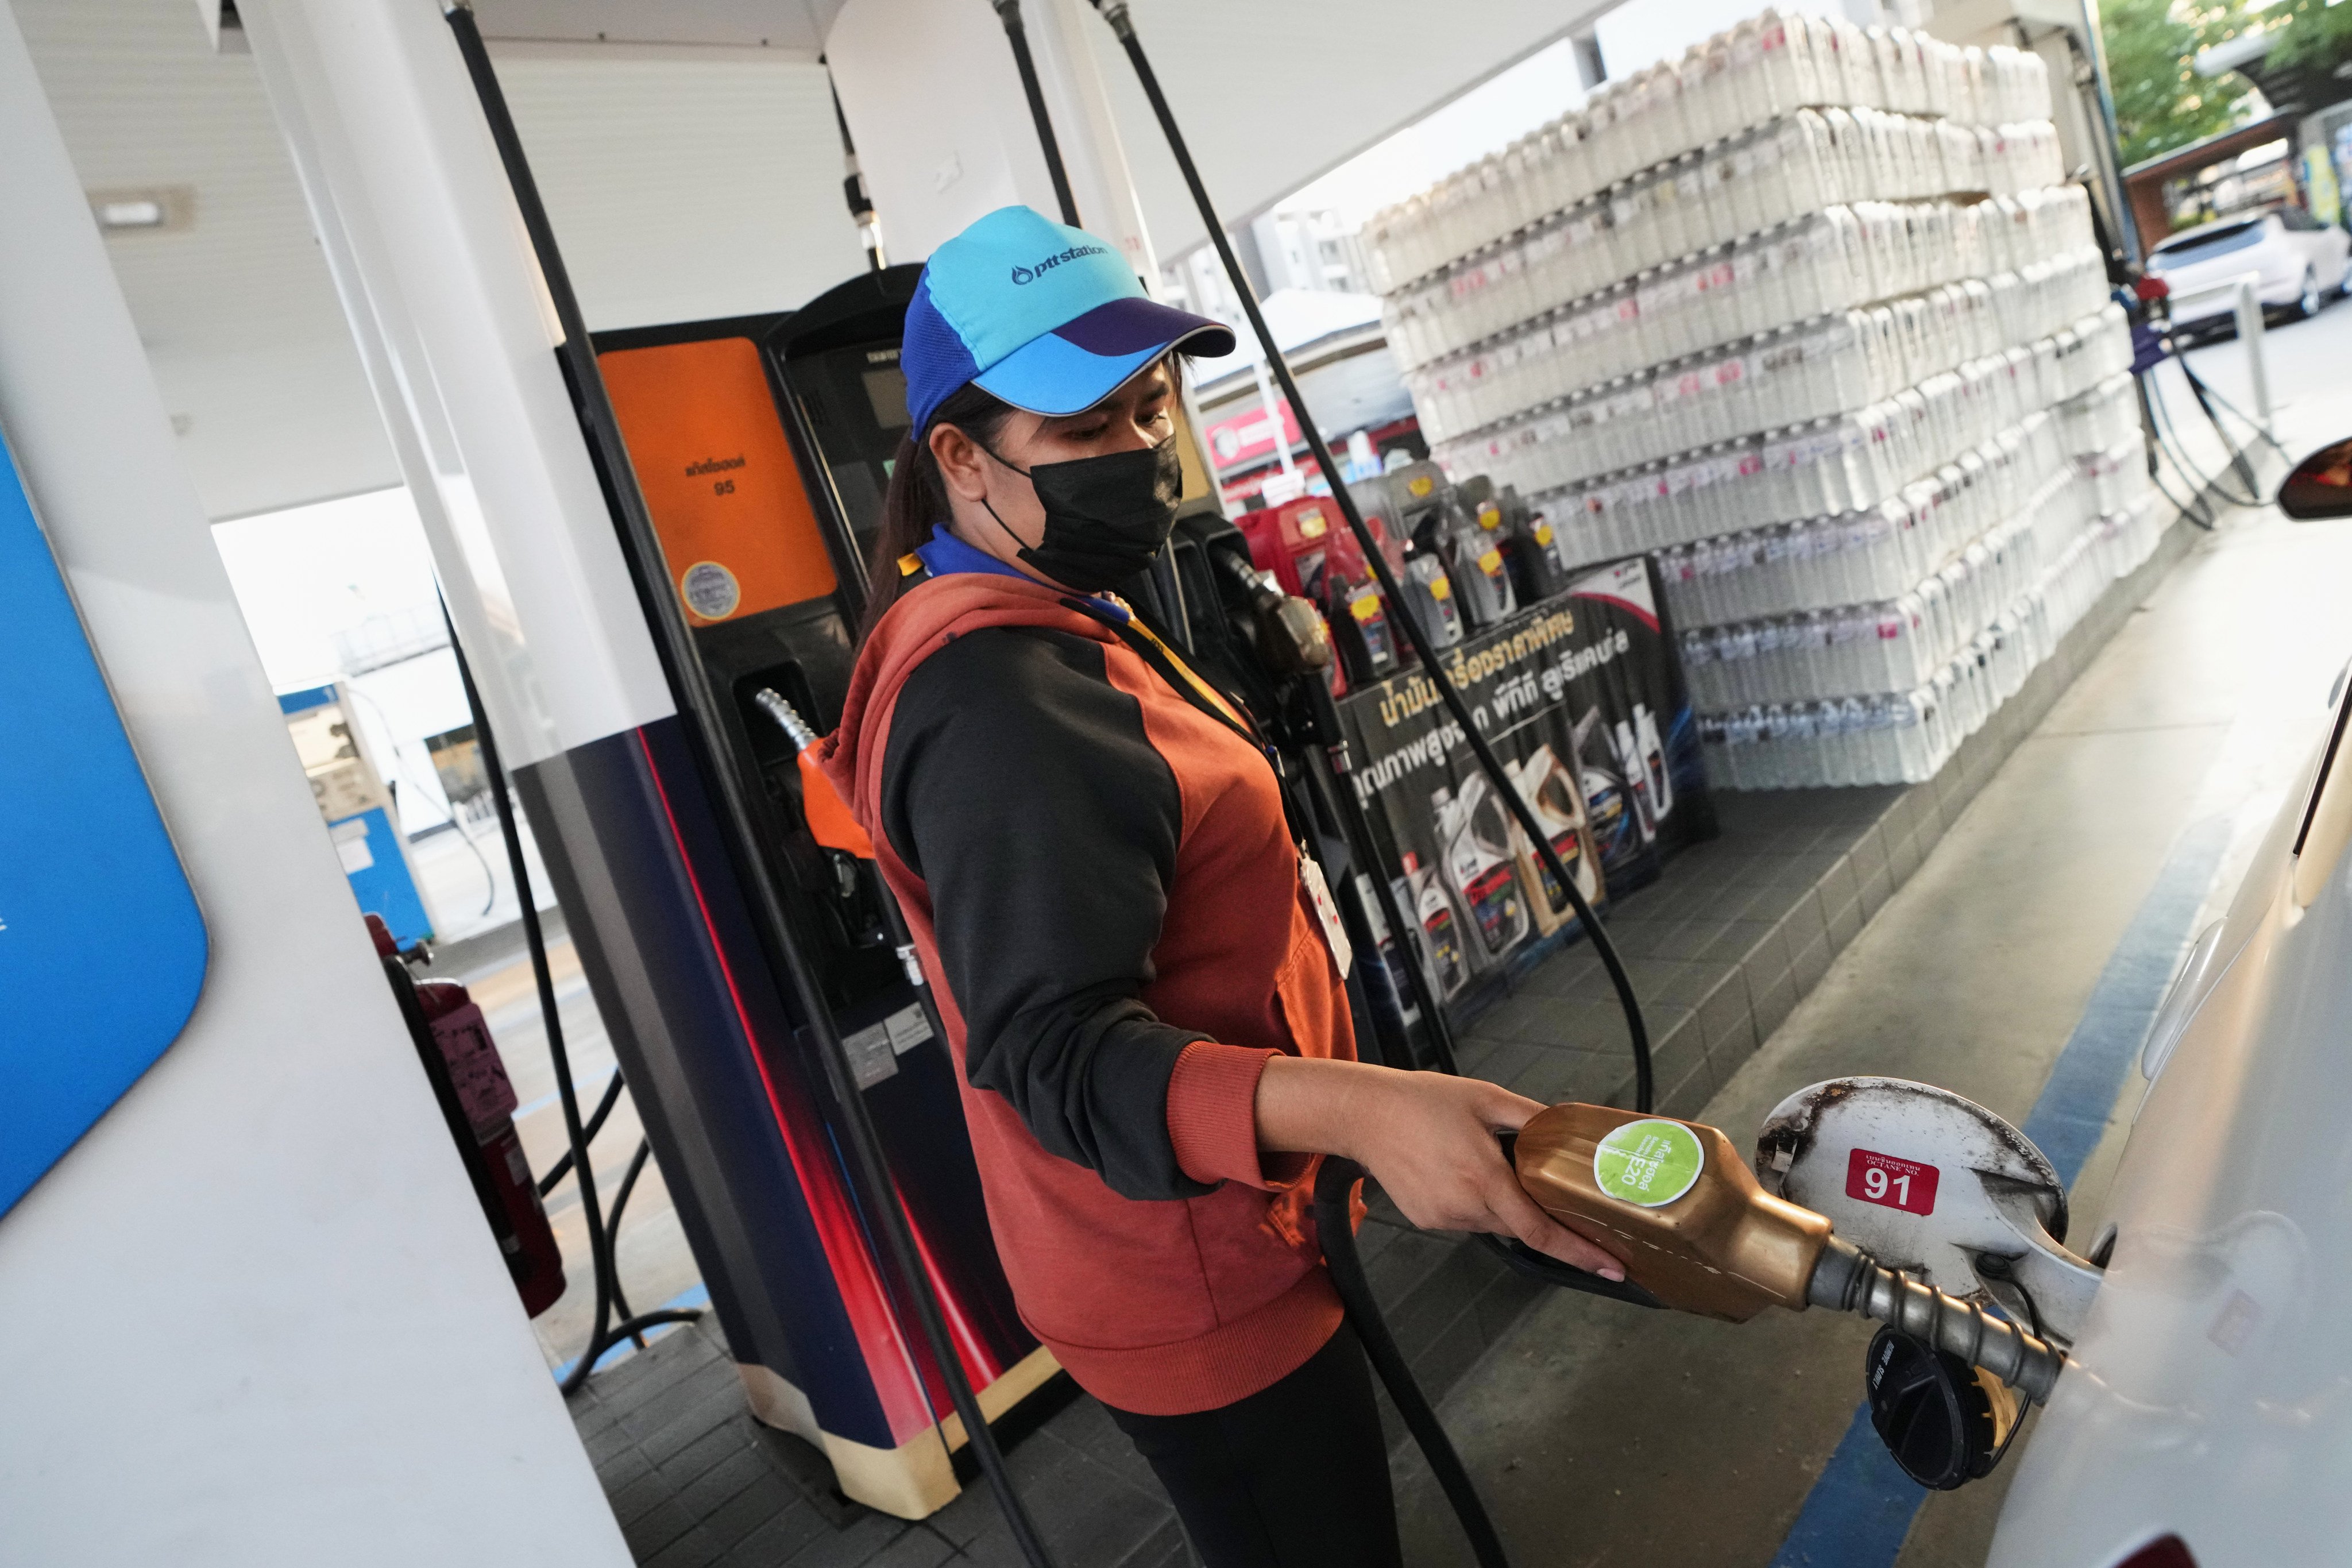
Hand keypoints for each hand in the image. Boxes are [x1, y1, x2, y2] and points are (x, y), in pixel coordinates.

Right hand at [1255, 1059, 1624, 1280]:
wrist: (1362, 1114)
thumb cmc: (1421, 1101)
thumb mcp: (1486, 1097)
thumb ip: (1533, 1117)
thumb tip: (1571, 1129)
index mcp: (1485, 1178)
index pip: (1541, 1230)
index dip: (1579, 1252)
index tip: (1611, 1267)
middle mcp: (1465, 1206)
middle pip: (1520, 1223)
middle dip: (1535, 1208)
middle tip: (1536, 1179)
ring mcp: (1444, 1218)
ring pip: (1493, 1221)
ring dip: (1501, 1199)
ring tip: (1477, 1158)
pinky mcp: (1428, 1221)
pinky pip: (1467, 1218)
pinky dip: (1474, 1200)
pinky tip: (1454, 1168)